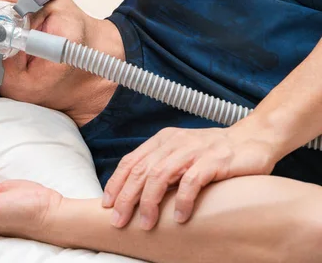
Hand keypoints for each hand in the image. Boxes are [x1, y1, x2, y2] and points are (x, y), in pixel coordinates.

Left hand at [102, 124, 276, 229]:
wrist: (254, 138)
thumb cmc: (213, 153)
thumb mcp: (181, 154)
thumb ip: (161, 166)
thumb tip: (134, 193)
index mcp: (162, 140)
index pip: (131, 161)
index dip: (116, 183)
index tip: (107, 205)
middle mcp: (174, 142)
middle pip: (141, 170)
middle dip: (127, 197)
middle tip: (119, 220)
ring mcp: (194, 149)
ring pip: (160, 175)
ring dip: (149, 202)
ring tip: (146, 224)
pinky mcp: (215, 160)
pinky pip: (192, 181)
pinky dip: (183, 201)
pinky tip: (180, 218)